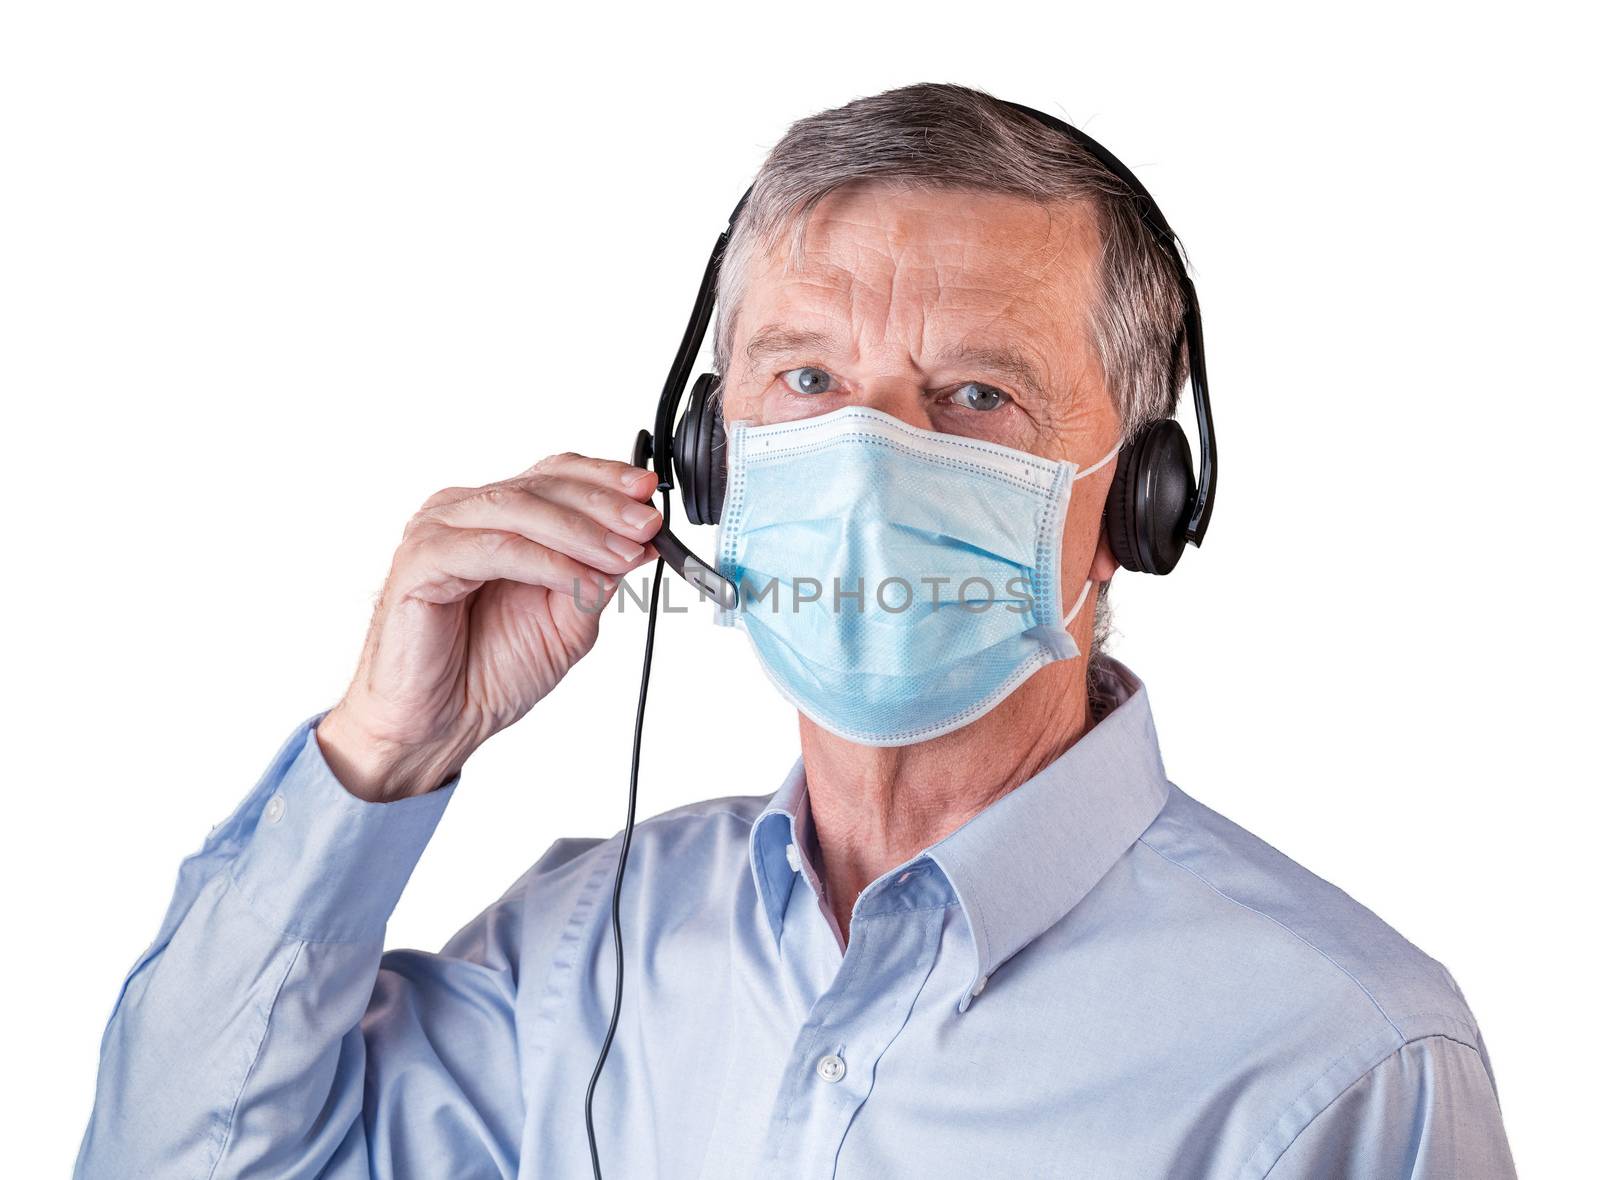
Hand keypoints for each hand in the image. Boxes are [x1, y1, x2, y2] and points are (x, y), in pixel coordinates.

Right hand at [316, 453, 660, 800]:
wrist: (441, 724)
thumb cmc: (489, 671)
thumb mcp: (567, 619)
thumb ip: (597, 576)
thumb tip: (642, 542)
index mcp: (496, 517)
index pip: (555, 475)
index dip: (605, 478)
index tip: (649, 493)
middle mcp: (464, 513)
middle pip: (542, 486)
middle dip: (603, 505)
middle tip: (646, 526)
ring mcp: (438, 531)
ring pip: (521, 510)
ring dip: (582, 532)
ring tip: (623, 558)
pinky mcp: (422, 560)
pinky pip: (496, 548)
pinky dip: (547, 563)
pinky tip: (583, 582)